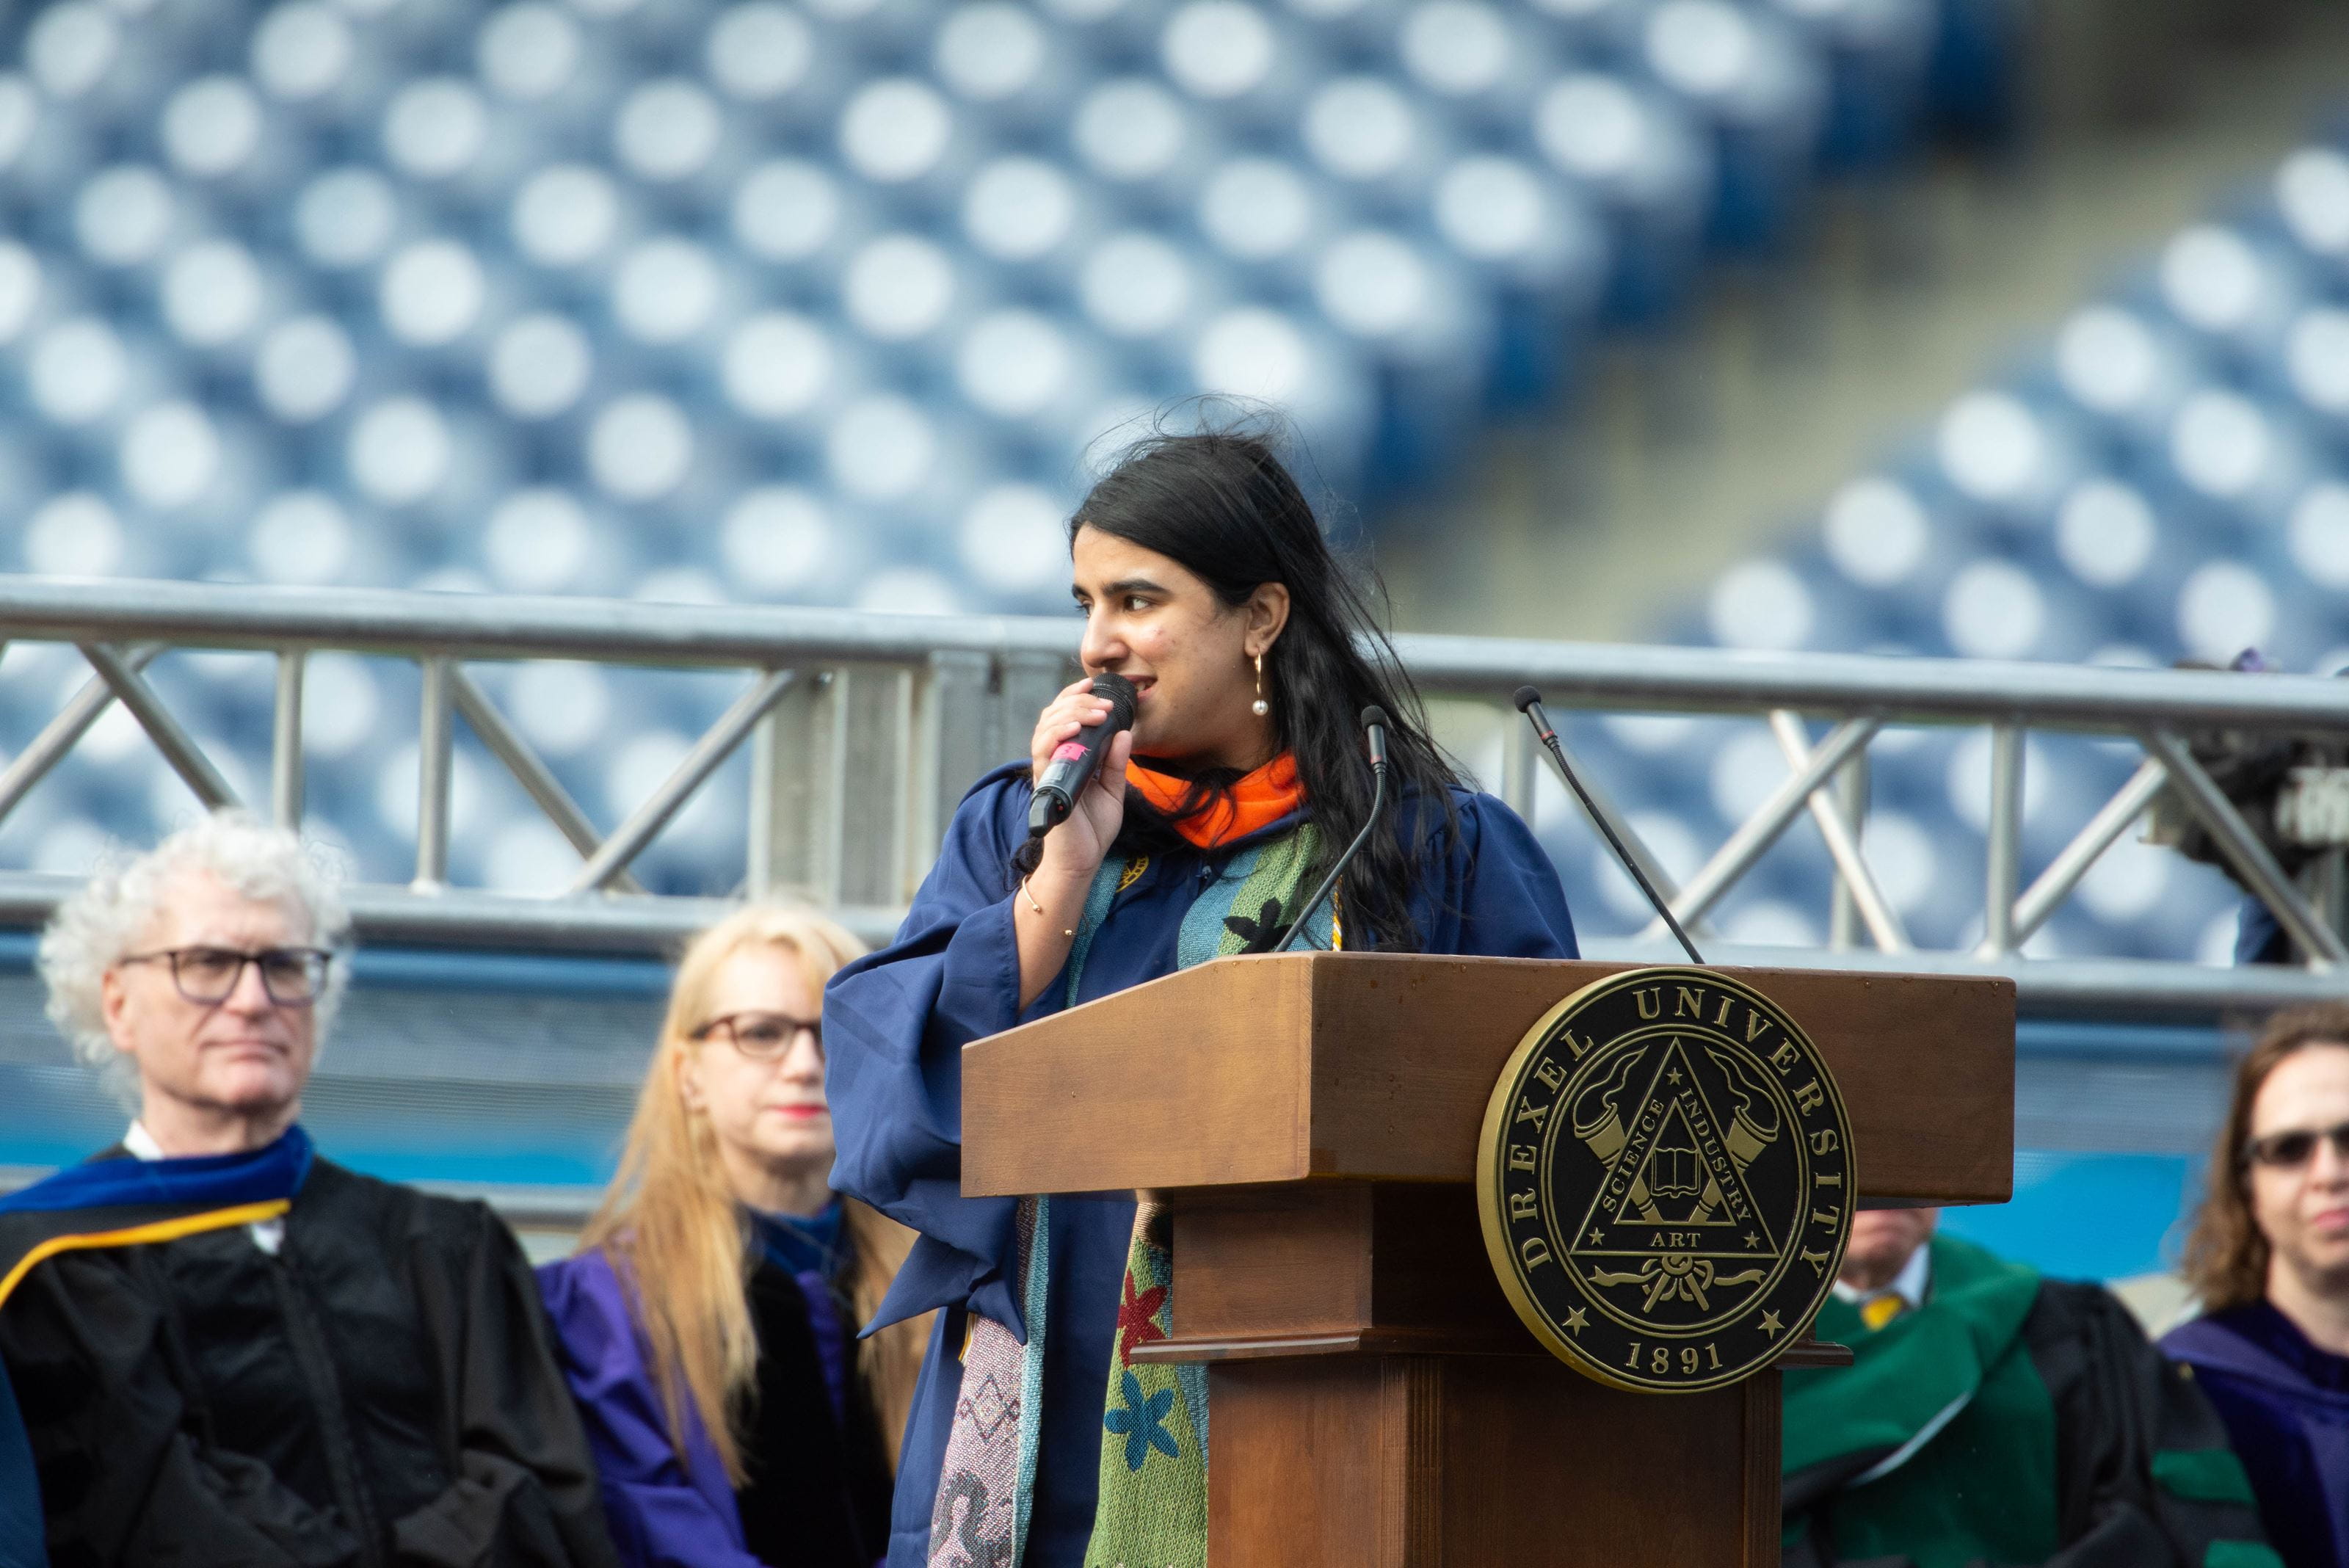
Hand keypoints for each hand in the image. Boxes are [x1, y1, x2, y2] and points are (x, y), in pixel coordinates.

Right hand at [1027, 678, 1131, 882]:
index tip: (1093, 684)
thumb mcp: (1113, 790)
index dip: (1074, 697)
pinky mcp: (1045, 785)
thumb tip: (1125, 732)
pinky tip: (1075, 730)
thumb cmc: (1093, 829)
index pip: (1063, 717)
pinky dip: (1057, 736)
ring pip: (1045, 729)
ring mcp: (1047, 771)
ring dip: (1071, 714)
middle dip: (1077, 701)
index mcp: (1069, 757)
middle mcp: (1054, 760)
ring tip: (1095, 712)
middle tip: (1102, 702)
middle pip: (1052, 716)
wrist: (1082, 861)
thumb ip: (1116, 762)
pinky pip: (1043, 753)